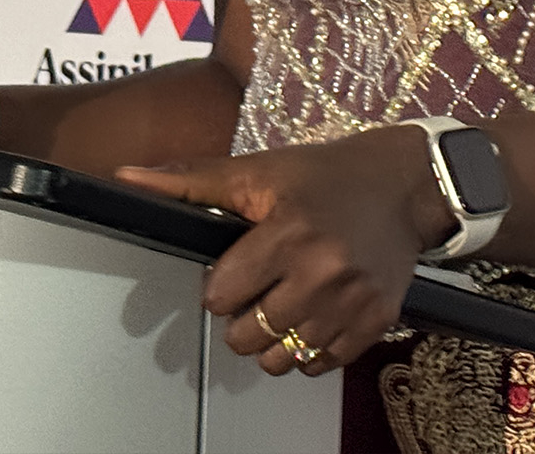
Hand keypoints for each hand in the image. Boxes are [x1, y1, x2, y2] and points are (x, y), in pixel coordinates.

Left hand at [114, 126, 452, 376]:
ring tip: (280, 306)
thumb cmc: (326, 175)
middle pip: (248, 335)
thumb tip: (129, 178)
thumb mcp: (257, 170)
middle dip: (241, 317)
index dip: (219, 285)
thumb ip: (190, 180)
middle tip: (255, 290)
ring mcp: (353, 301)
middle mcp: (323, 271)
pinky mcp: (378, 320)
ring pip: (283, 359)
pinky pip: (322, 364)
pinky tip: (311, 316)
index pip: (223, 295)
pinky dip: (308, 349)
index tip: (232, 271)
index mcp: (288, 231)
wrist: (404, 184)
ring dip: (271, 340)